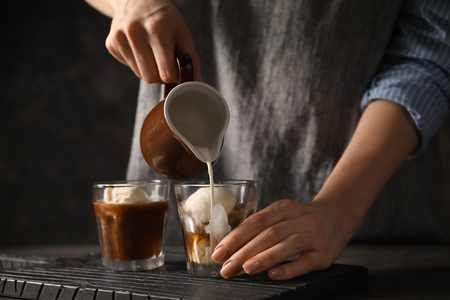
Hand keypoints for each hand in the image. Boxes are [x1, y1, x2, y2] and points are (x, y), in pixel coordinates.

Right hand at [105, 0, 200, 82]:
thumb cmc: (164, 17)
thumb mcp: (182, 31)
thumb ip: (191, 57)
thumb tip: (196, 80)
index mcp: (157, 29)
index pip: (166, 72)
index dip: (174, 75)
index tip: (176, 69)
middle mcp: (135, 33)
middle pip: (150, 77)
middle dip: (160, 76)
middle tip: (165, 64)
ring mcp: (119, 38)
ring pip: (139, 74)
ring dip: (149, 69)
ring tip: (152, 52)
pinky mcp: (111, 43)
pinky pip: (129, 67)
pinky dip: (137, 63)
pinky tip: (139, 48)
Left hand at [211, 199, 349, 279]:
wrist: (338, 215)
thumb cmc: (301, 220)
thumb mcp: (283, 214)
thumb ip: (261, 227)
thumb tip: (229, 248)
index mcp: (283, 208)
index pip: (255, 221)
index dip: (235, 237)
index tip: (219, 253)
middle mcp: (299, 218)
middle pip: (268, 234)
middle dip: (244, 251)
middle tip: (227, 267)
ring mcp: (314, 235)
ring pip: (287, 244)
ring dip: (265, 257)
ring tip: (246, 268)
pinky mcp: (325, 253)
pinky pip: (307, 260)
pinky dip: (290, 267)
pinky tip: (275, 274)